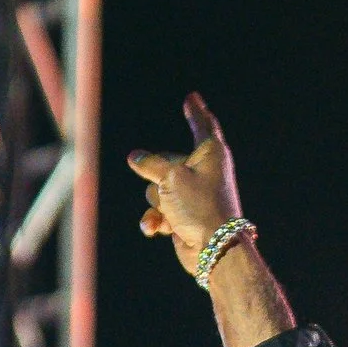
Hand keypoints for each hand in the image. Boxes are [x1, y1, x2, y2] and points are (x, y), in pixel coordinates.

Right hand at [128, 94, 242, 273]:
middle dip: (160, 177)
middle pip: (166, 162)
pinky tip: (157, 228)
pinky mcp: (183, 216)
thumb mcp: (171, 177)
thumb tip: (134, 157)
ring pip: (157, 188)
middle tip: (172, 191)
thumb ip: (150, 164)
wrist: (213, 249)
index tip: (192, 97)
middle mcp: (203, 171)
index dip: (195, 111)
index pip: (202, 125)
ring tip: (174, 213)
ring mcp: (191, 195)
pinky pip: (158, 211)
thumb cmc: (199, 206)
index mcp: (210, 153)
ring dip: (159, 203)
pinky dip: (156, 220)